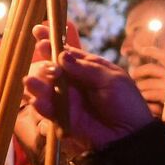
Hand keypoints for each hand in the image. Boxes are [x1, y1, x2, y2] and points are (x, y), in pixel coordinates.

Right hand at [24, 23, 153, 150]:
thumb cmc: (126, 103)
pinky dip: (40, 103)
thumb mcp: (112, 79)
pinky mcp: (61, 118)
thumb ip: (86, 68)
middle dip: (44, 64)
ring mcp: (65, 99)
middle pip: (49, 67)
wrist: (130, 135)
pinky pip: (46, 109)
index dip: (50, 40)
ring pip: (42, 87)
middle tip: (51, 68)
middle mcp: (72, 81)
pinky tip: (38, 99)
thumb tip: (62, 56)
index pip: (64, 51)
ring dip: (37, 83)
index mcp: (85, 67)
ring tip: (34, 82)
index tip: (38, 29)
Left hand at [129, 45, 164, 116]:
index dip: (151, 50)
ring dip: (140, 88)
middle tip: (133, 75)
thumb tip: (151, 70)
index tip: (142, 49)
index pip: (163, 55)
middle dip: (138, 71)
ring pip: (146, 84)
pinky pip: (149, 96)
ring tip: (139, 91)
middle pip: (150, 69)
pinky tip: (144, 100)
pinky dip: (144, 98)